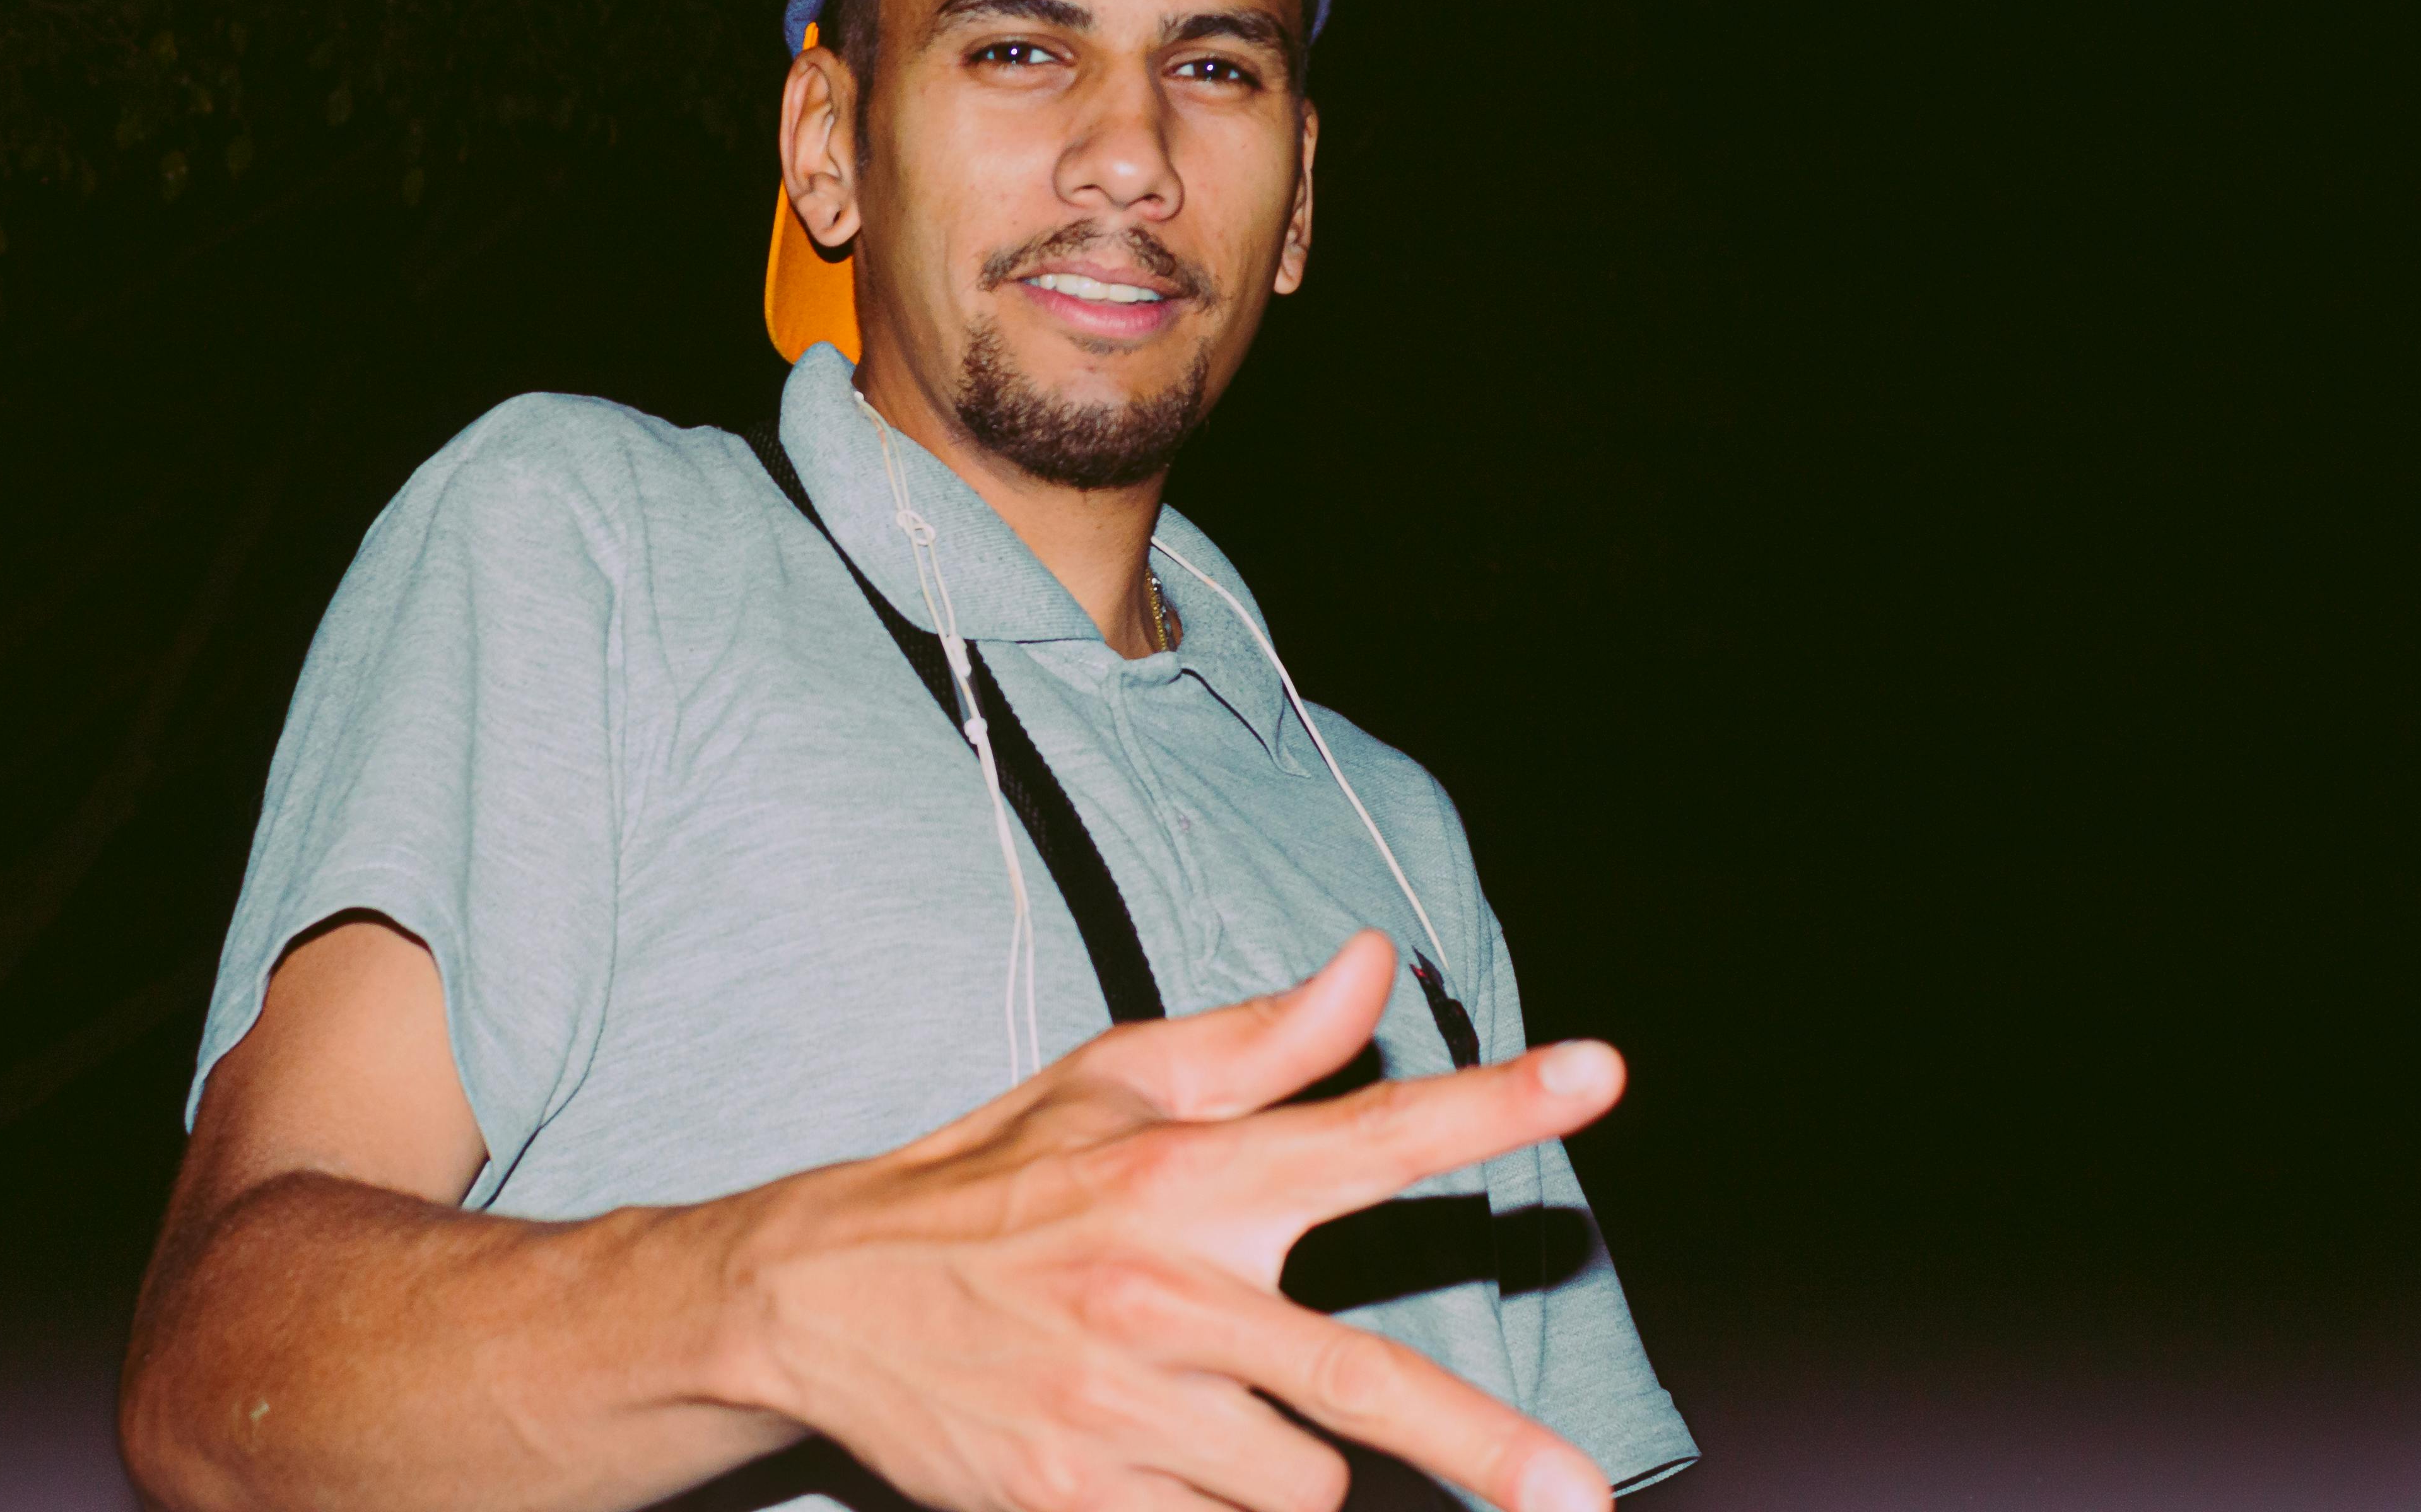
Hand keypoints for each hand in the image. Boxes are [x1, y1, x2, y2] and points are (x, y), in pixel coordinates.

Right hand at [717, 931, 1626, 1511]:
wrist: (820, 1297)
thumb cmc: (991, 1182)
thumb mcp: (1114, 1082)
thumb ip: (1265, 1042)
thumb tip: (1376, 963)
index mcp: (1187, 1176)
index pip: (1371, 1131)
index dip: (1495, 1106)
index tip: (1600, 1074)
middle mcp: (1164, 1292)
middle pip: (1363, 1381)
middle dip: (1487, 1446)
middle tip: (1582, 1499)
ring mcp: (1121, 1413)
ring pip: (1301, 1484)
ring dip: (1287, 1463)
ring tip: (1203, 1405)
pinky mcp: (1078, 1503)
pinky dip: (1209, 1508)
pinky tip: (1153, 1458)